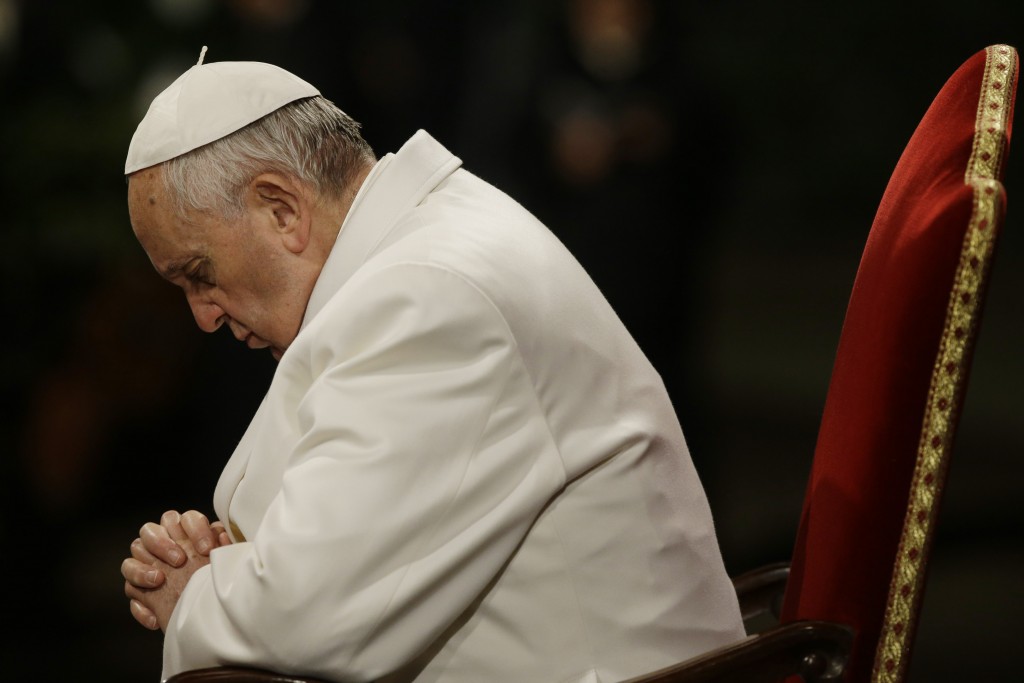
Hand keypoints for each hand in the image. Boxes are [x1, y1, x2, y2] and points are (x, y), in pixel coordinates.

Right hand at [121, 510, 231, 630]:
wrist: (211, 615)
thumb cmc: (218, 583)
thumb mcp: (224, 565)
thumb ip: (222, 546)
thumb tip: (222, 535)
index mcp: (188, 533)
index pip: (185, 518)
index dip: (195, 529)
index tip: (206, 549)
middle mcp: (165, 543)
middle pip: (150, 530)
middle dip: (163, 543)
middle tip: (179, 560)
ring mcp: (149, 563)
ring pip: (135, 552)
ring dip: (143, 567)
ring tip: (159, 580)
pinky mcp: (140, 588)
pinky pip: (130, 587)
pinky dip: (140, 604)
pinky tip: (155, 617)